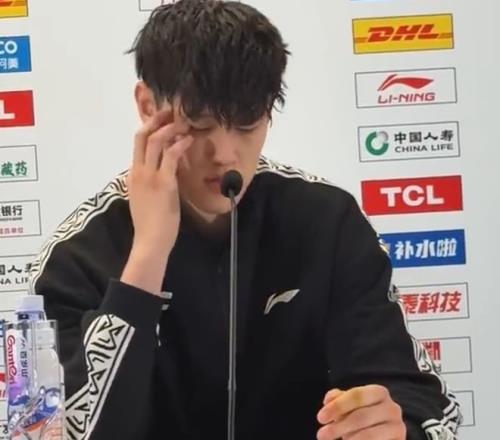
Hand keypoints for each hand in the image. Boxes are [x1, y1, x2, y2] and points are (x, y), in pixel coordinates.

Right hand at [121, 109, 192, 294]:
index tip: (161, 119)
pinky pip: (170, 156)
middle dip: (156, 120)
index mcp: (133, 175)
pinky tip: (189, 139)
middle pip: (141, 136)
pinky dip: (180, 144)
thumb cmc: (150, 224)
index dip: (149, 128)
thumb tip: (166, 170)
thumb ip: (151, 183)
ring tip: (183, 123)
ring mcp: (149, 176)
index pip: (137, 144)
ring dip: (169, 128)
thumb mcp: (146, 198)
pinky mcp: (163, 183)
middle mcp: (137, 171)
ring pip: (154, 141)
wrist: (150, 241)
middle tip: (170, 112)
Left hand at [317, 385, 405, 439]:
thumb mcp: (349, 405)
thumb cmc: (362, 415)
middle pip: (361, 416)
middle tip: (321, 435)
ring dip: (349, 439)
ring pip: (369, 435)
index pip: (357, 395)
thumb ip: (338, 399)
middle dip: (338, 427)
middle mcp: (392, 408)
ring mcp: (398, 428)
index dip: (337, 406)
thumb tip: (328, 401)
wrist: (383, 434)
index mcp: (379, 392)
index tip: (320, 418)